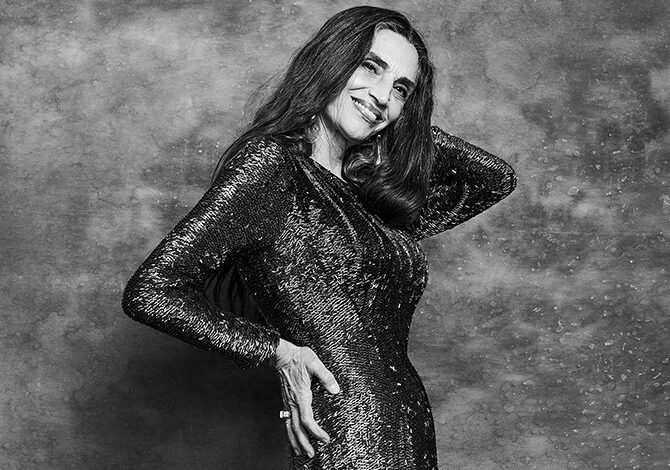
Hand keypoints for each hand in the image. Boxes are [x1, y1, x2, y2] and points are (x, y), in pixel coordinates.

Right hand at [274, 338, 340, 457]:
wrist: (282, 355)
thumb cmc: (299, 357)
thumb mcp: (315, 363)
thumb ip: (326, 377)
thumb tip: (335, 390)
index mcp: (301, 395)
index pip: (307, 420)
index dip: (316, 432)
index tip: (325, 439)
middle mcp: (293, 402)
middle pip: (296, 428)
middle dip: (304, 443)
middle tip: (311, 455)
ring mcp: (288, 402)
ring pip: (289, 426)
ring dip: (294, 441)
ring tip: (300, 452)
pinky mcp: (286, 400)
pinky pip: (286, 420)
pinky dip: (289, 431)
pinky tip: (292, 436)